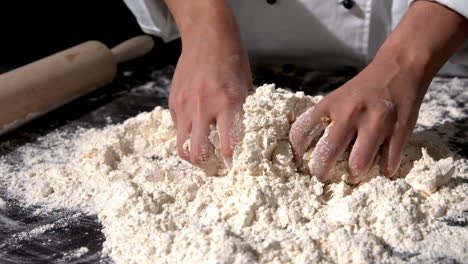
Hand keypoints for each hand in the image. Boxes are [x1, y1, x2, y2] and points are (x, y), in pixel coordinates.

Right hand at [168, 3, 251, 172]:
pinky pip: (178, 130)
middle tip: (217, 169)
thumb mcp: (246, 87)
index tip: (237, 168)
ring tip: (204, 156)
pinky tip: (197, 130)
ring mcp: (185, 106)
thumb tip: (243, 138)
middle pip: (199, 154)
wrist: (207, 36)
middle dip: (209, 168)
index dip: (233, 162)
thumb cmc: (232, 59)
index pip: (229, 147)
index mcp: (228, 103)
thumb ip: (241, 114)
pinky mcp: (174, 103)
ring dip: (194, 157)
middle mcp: (204, 108)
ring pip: (183, 148)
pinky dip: (187, 136)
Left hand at [290, 0, 466, 183]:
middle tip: (323, 176)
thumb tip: (308, 149)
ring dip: (354, 175)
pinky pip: (388, 163)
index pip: (302, 131)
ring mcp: (376, 122)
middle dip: (321, 172)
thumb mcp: (337, 97)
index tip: (299, 159)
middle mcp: (350, 113)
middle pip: (327, 154)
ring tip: (353, 174)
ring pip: (359, 164)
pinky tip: (381, 167)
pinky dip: (383, 170)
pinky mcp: (399, 130)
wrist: (400, 67)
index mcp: (330, 104)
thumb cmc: (364, 89)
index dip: (296, 150)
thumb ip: (325, 119)